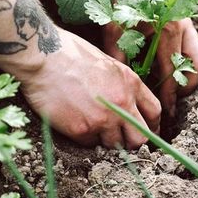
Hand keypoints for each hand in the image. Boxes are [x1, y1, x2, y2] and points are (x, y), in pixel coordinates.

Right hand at [19, 28, 160, 147]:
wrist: (43, 56)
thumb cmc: (70, 52)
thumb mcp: (107, 63)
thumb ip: (121, 84)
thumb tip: (127, 101)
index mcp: (130, 83)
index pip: (154, 112)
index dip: (151, 125)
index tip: (144, 129)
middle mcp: (122, 103)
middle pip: (141, 138)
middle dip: (132, 141)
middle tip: (120, 139)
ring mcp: (103, 119)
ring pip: (115, 145)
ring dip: (106, 140)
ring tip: (91, 126)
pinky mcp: (82, 130)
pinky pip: (91, 144)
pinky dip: (85, 138)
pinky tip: (75, 123)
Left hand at [103, 0, 197, 115]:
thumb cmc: (120, 1)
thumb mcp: (114, 31)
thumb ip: (119, 60)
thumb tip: (124, 88)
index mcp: (167, 30)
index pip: (173, 73)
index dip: (170, 96)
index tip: (167, 113)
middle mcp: (184, 26)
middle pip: (197, 67)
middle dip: (186, 88)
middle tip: (171, 100)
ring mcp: (189, 21)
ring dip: (188, 75)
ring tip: (170, 86)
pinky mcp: (188, 20)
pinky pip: (193, 47)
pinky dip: (184, 61)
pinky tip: (166, 68)